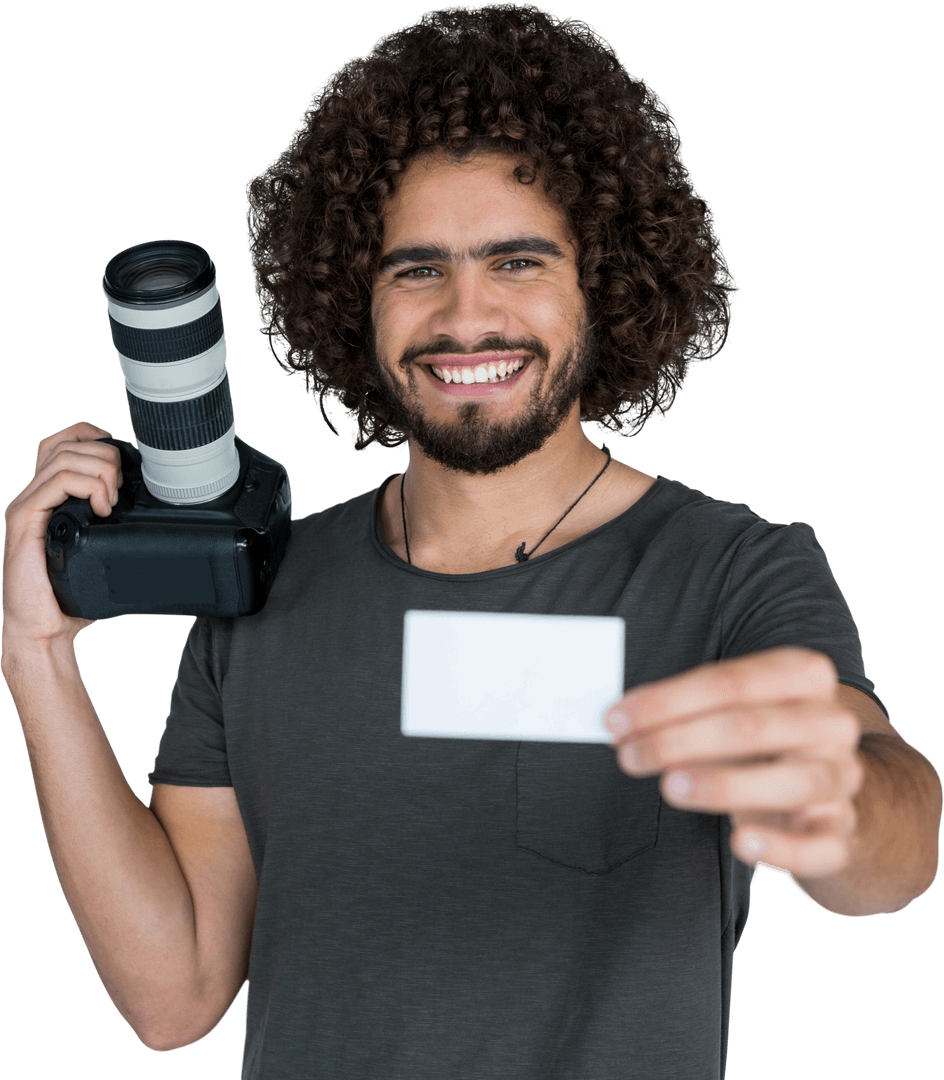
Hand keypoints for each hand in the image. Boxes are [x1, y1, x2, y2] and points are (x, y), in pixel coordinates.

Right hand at [2, 421, 122, 649]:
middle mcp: (35, 495)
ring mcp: (28, 506)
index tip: (121, 454)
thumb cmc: (69, 595)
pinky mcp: (24, 519)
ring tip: (112, 501)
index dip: (93, 435)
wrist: (43, 627)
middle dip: (104, 455)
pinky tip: (102, 509)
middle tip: (121, 487)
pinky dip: (86, 487)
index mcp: (50, 497)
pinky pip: (55, 483)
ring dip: (100, 471)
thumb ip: (119, 529)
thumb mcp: (103, 552)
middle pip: (67, 443)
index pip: (63, 442)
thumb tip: (159, 523)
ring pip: (64, 457)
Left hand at [605, 647, 864, 878]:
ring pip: (789, 781)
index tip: (617, 718)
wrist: (828, 790)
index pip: (730, 682)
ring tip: (669, 787)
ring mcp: (840, 777)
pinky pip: (819, 845)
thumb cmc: (763, 741)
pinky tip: (740, 843)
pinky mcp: (841, 831)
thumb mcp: (733, 710)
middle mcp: (830, 723)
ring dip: (723, 785)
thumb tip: (619, 723)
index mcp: (803, 675)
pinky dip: (780, 847)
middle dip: (678, 739)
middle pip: (752, 726)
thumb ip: (684, 710)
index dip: (668, 700)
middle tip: (627, 755)